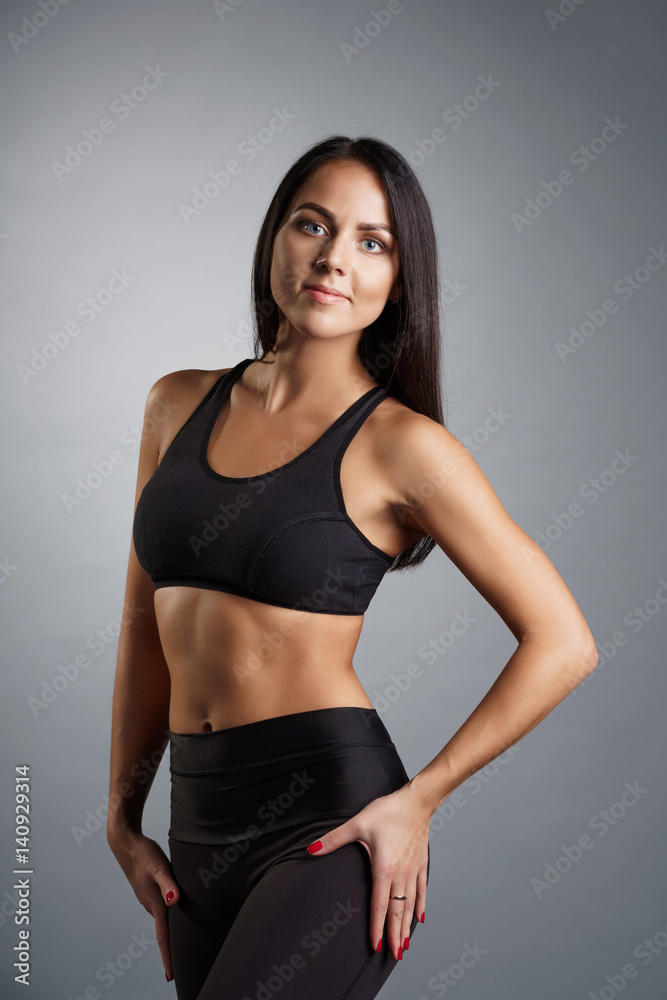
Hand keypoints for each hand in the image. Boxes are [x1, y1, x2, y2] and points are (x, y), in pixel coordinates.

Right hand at [107, 829, 179, 982]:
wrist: (126, 843)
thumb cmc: (144, 853)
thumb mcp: (160, 866)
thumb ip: (168, 883)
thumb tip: (173, 900)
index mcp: (156, 904)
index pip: (163, 937)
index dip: (168, 957)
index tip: (171, 977)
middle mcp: (151, 905)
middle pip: (164, 934)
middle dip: (171, 951)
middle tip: (182, 968)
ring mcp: (149, 899)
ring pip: (163, 921)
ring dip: (170, 935)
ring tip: (181, 947)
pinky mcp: (149, 891)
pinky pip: (162, 910)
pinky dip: (169, 919)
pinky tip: (176, 917)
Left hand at [305, 781, 429, 959]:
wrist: (416, 801)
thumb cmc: (387, 811)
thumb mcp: (357, 824)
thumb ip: (333, 839)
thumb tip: (310, 849)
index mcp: (384, 868)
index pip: (379, 905)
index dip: (377, 927)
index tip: (375, 946)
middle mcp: (401, 874)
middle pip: (397, 911)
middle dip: (394, 934)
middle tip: (394, 955)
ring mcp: (413, 870)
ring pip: (411, 904)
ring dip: (407, 925)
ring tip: (404, 944)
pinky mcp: (421, 864)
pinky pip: (422, 890)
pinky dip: (420, 905)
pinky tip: (420, 918)